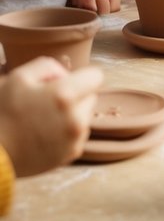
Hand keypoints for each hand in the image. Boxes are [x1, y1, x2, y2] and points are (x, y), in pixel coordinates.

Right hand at [0, 58, 102, 176]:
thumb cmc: (3, 112)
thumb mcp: (20, 77)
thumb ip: (48, 66)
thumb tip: (64, 75)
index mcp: (65, 95)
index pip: (96, 76)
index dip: (80, 76)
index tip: (64, 83)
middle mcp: (76, 118)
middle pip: (91, 96)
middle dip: (76, 96)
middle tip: (49, 103)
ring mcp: (75, 138)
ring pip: (86, 116)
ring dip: (73, 114)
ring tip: (45, 119)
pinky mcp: (72, 154)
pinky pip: (79, 134)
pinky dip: (68, 132)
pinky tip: (46, 134)